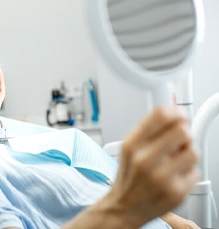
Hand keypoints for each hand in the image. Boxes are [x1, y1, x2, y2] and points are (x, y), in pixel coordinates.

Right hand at [104, 107, 199, 226]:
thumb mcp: (129, 148)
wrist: (124, 207)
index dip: (176, 112)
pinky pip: (195, 172)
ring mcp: (161, 177)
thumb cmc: (129, 176)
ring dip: (187, 155)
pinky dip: (188, 173)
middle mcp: (145, 159)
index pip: (162, 115)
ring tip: (176, 161)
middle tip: (178, 142)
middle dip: (184, 134)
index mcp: (132, 144)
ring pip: (193, 152)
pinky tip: (174, 177)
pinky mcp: (176, 192)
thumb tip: (173, 112)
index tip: (179, 117)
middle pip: (183, 131)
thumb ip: (149, 129)